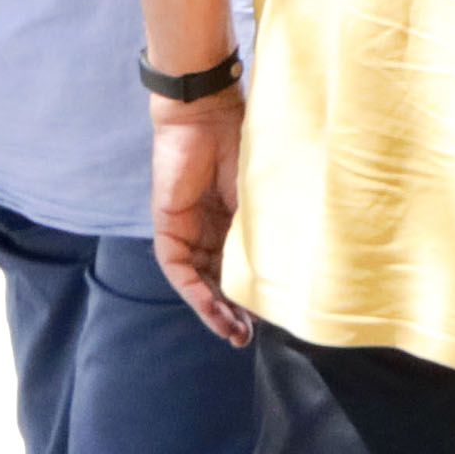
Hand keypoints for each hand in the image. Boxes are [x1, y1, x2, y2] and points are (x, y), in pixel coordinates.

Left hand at [149, 91, 250, 345]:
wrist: (208, 115)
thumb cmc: (243, 146)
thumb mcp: (261, 199)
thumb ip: (264, 233)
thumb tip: (286, 274)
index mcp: (235, 221)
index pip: (240, 268)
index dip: (251, 297)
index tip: (269, 322)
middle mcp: (210, 231)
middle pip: (218, 281)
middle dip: (231, 313)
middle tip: (246, 338)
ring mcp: (188, 231)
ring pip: (199, 281)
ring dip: (213, 309)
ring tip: (233, 332)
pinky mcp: (168, 227)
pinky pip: (178, 269)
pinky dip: (194, 290)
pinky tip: (211, 308)